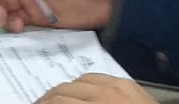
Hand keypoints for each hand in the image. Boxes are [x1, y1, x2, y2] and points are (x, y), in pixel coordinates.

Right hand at [37, 75, 156, 103]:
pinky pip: (99, 77)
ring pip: (80, 80)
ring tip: (60, 101)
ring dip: (67, 90)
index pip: (58, 101)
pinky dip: (86, 84)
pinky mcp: (129, 84)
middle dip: (49, 98)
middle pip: (65, 89)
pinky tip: (84, 94)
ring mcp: (119, 85)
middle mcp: (106, 92)